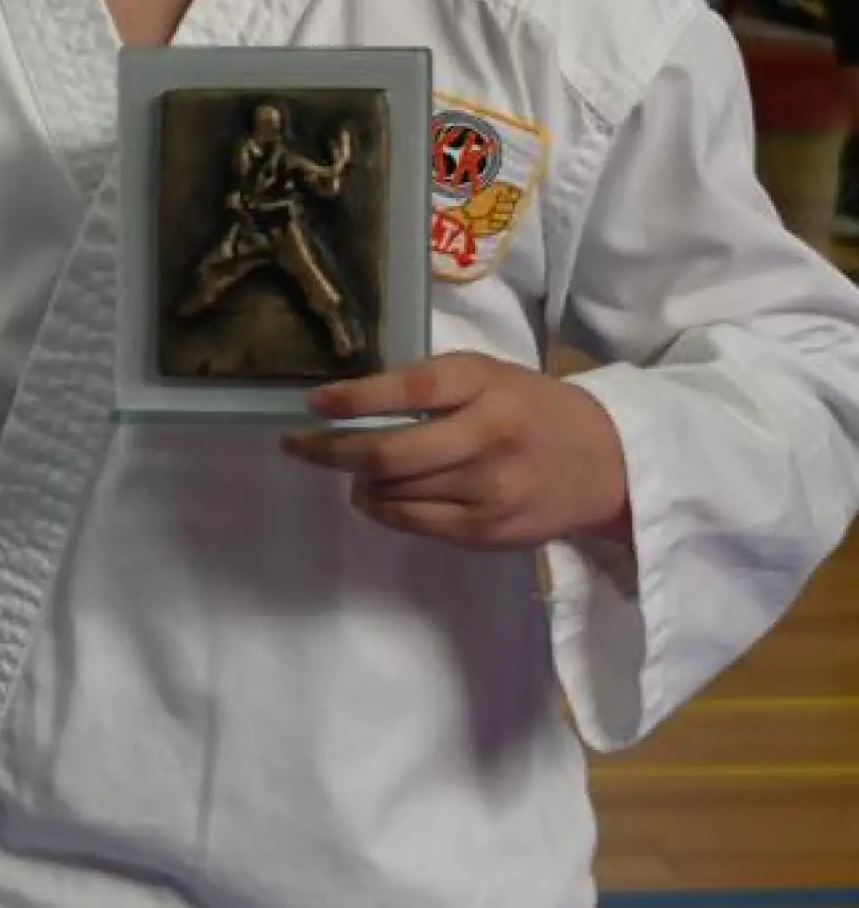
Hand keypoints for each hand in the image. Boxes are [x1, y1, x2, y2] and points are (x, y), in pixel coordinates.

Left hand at [282, 356, 631, 552]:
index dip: (354, 399)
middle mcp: (489, 437)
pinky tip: (374, 495)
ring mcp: (491, 490)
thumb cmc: (532, 409)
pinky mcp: (490, 531)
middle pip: (389, 453)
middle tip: (297, 445)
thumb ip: (430, 387)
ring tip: (347, 469)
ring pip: (394, 491)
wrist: (609, 463)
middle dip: (330, 450)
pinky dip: (382, 508)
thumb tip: (346, 405)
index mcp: (487, 385)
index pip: (410, 391)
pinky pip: (414, 523)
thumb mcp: (489, 377)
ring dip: (356, 480)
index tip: (313, 403)